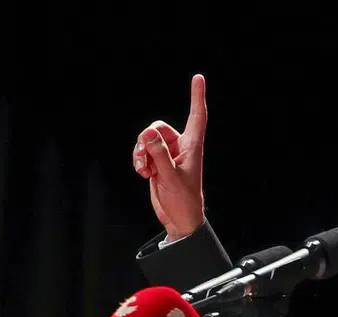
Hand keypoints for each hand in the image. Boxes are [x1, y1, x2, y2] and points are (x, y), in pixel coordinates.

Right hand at [133, 74, 206, 240]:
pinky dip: (139, 161)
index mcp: (192, 146)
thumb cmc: (183, 200)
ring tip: (145, 170)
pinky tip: (143, 174)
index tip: (198, 77)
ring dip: (141, 153)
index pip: (197, 116)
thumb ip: (159, 155)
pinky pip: (142, 152)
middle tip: (145, 156)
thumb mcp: (170, 177)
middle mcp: (180, 147)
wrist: (178, 218)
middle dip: (147, 140)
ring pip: (147, 140)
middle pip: (158, 127)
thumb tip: (148, 135)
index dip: (197, 96)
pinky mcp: (157, 163)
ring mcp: (167, 154)